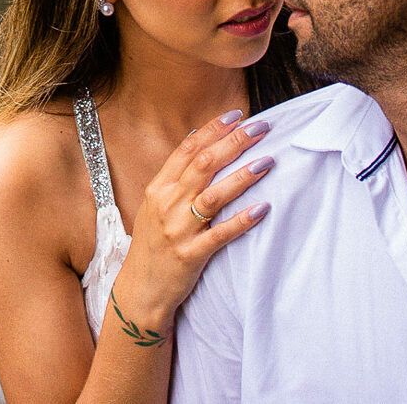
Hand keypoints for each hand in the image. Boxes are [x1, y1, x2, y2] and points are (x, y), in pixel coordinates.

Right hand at [106, 108, 275, 330]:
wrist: (140, 290)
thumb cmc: (152, 244)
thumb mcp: (156, 205)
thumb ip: (176, 176)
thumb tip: (197, 139)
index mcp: (158, 188)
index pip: (187, 149)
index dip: (213, 130)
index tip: (237, 115)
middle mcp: (167, 204)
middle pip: (203, 165)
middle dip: (234, 143)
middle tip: (261, 129)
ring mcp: (178, 230)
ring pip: (213, 196)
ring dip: (242, 177)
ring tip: (267, 162)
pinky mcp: (191, 255)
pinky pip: (220, 235)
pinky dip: (242, 220)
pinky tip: (262, 209)